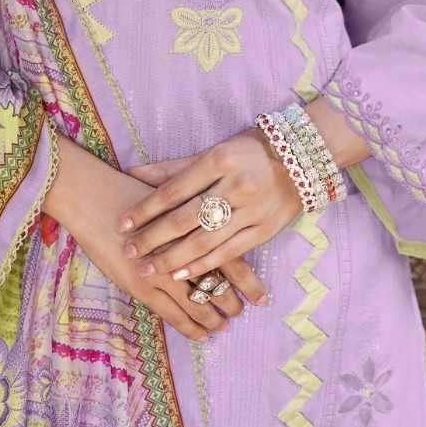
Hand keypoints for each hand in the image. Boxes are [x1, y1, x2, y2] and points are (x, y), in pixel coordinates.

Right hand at [44, 136, 269, 341]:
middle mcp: (183, 250)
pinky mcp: (143, 286)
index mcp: (195, 226)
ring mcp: (163, 271)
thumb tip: (221, 224)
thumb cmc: (128, 189)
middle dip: (233, 303)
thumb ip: (194, 209)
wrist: (90, 195)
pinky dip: (191, 327)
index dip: (249, 282)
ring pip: (199, 303)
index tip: (263, 299)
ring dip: (214, 318)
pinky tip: (202, 334)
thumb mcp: (167, 193)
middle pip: (220, 283)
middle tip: (241, 313)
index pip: (232, 259)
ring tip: (223, 326)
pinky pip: (174, 315)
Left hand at [116, 133, 304, 285]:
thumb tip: (133, 173)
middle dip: (153, 238)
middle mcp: (235, 185)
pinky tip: (182, 274)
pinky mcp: (264, 231)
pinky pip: (229, 252)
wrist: (303, 159)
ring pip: (205, 240)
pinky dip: (204, 265)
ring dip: (173, 258)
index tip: (122, 224)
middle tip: (128, 252)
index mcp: (219, 160)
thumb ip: (174, 167)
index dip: (146, 208)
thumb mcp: (212, 151)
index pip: (174, 189)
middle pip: (186, 218)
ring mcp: (251, 210)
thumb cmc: (248, 152)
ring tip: (148, 269)